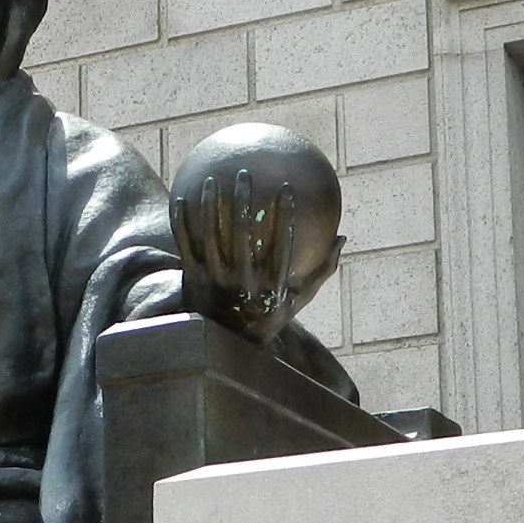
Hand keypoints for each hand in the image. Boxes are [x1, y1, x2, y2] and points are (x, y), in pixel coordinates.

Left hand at [179, 168, 316, 342]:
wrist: (227, 348)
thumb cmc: (270, 316)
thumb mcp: (300, 300)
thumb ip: (322, 270)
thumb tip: (343, 238)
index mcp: (271, 285)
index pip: (280, 245)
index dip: (284, 216)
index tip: (287, 188)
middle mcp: (243, 283)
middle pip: (241, 235)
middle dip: (241, 200)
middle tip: (243, 174)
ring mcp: (216, 282)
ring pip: (210, 237)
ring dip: (209, 205)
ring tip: (209, 180)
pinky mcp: (194, 281)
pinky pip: (186, 247)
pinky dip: (182, 224)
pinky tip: (180, 199)